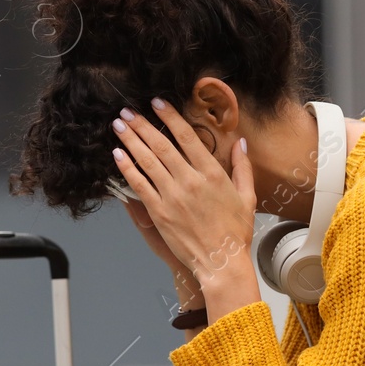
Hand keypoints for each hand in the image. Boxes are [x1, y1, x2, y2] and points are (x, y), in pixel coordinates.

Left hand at [110, 99, 259, 318]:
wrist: (221, 262)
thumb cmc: (235, 231)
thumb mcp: (247, 196)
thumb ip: (242, 167)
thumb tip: (241, 142)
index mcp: (212, 173)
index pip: (187, 136)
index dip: (170, 117)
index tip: (157, 103)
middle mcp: (190, 181)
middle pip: (160, 145)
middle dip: (141, 125)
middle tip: (127, 111)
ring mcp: (172, 196)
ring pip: (146, 161)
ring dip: (130, 140)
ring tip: (118, 126)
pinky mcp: (159, 213)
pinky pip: (139, 185)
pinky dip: (127, 168)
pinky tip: (117, 155)